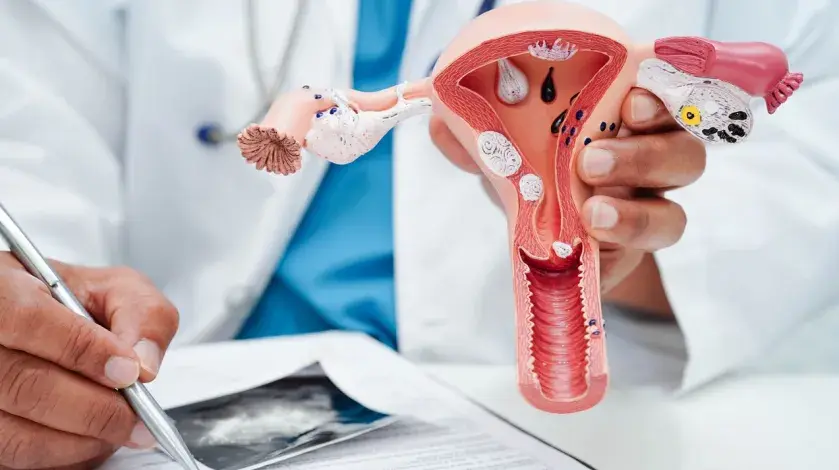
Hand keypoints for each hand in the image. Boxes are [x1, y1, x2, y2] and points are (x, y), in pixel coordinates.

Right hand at [0, 254, 178, 468]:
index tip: (128, 371)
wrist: (31, 316)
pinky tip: (93, 440)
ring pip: (17, 432)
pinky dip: (65, 457)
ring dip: (81, 440)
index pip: (30, 320)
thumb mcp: (111, 288)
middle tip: (138, 416)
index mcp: (2, 293)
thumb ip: (140, 313)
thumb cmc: (66, 302)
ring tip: (120, 429)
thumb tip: (145, 364)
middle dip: (95, 408)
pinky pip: (17, 457)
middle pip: (25, 385)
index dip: (84, 350)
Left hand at [429, 88, 705, 293]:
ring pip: (672, 217)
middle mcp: (650, 169)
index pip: (668, 103)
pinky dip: (608, 262)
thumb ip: (480, 132)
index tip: (629, 100)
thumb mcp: (507, 143)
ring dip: (634, 217)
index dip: (659, 102)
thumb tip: (443, 122)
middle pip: (683, 159)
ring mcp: (644, 218)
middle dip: (643, 157)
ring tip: (591, 216)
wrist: (537, 230)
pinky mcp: (625, 262)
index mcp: (631, 122)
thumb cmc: (535, 168)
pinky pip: (633, 266)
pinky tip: (579, 256)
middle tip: (590, 163)